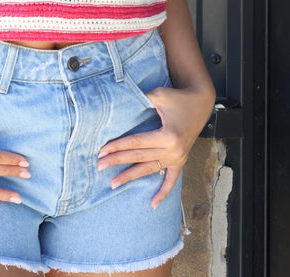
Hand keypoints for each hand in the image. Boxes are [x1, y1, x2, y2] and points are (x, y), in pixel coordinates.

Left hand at [97, 84, 213, 207]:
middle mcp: (173, 150)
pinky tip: (152, 204)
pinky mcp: (180, 160)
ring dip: (130, 176)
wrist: (201, 103)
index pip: (136, 143)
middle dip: (117, 161)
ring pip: (149, 170)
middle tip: (99, 166)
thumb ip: (140, 99)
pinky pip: (171, 180)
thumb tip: (119, 100)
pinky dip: (162, 192)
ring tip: (113, 184)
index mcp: (168, 135)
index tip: (101, 151)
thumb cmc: (178, 97)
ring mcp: (177, 158)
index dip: (118, 146)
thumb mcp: (159, 95)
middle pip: (139, 157)